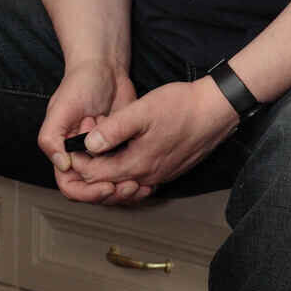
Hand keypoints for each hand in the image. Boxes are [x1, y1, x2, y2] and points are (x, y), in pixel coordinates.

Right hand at [39, 62, 138, 204]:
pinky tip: (149, 177)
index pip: (71, 186)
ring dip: (126, 190)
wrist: (106, 68)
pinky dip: (137, 177)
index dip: (87, 192)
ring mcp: (104, 155)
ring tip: (140, 184)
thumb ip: (52, 137)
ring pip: (113, 185)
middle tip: (130, 187)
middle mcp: (83, 157)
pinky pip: (128, 172)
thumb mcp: (61, 108)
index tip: (106, 186)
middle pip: (94, 191)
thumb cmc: (79, 84)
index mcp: (64, 153)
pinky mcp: (122, 149)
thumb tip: (63, 165)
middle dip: (112, 194)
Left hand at [63, 77, 237, 203]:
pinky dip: (126, 170)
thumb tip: (89, 144)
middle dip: (91, 166)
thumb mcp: (142, 111)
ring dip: (108, 170)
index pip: (95, 175)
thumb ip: (113, 130)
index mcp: (137, 163)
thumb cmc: (181, 106)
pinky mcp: (169, 170)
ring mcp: (160, 176)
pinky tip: (124, 154)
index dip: (79, 160)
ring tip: (100, 149)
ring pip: (124, 183)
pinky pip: (140, 179)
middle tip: (84, 144)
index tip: (74, 141)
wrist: (216, 109)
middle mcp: (147, 176)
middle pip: (108, 183)